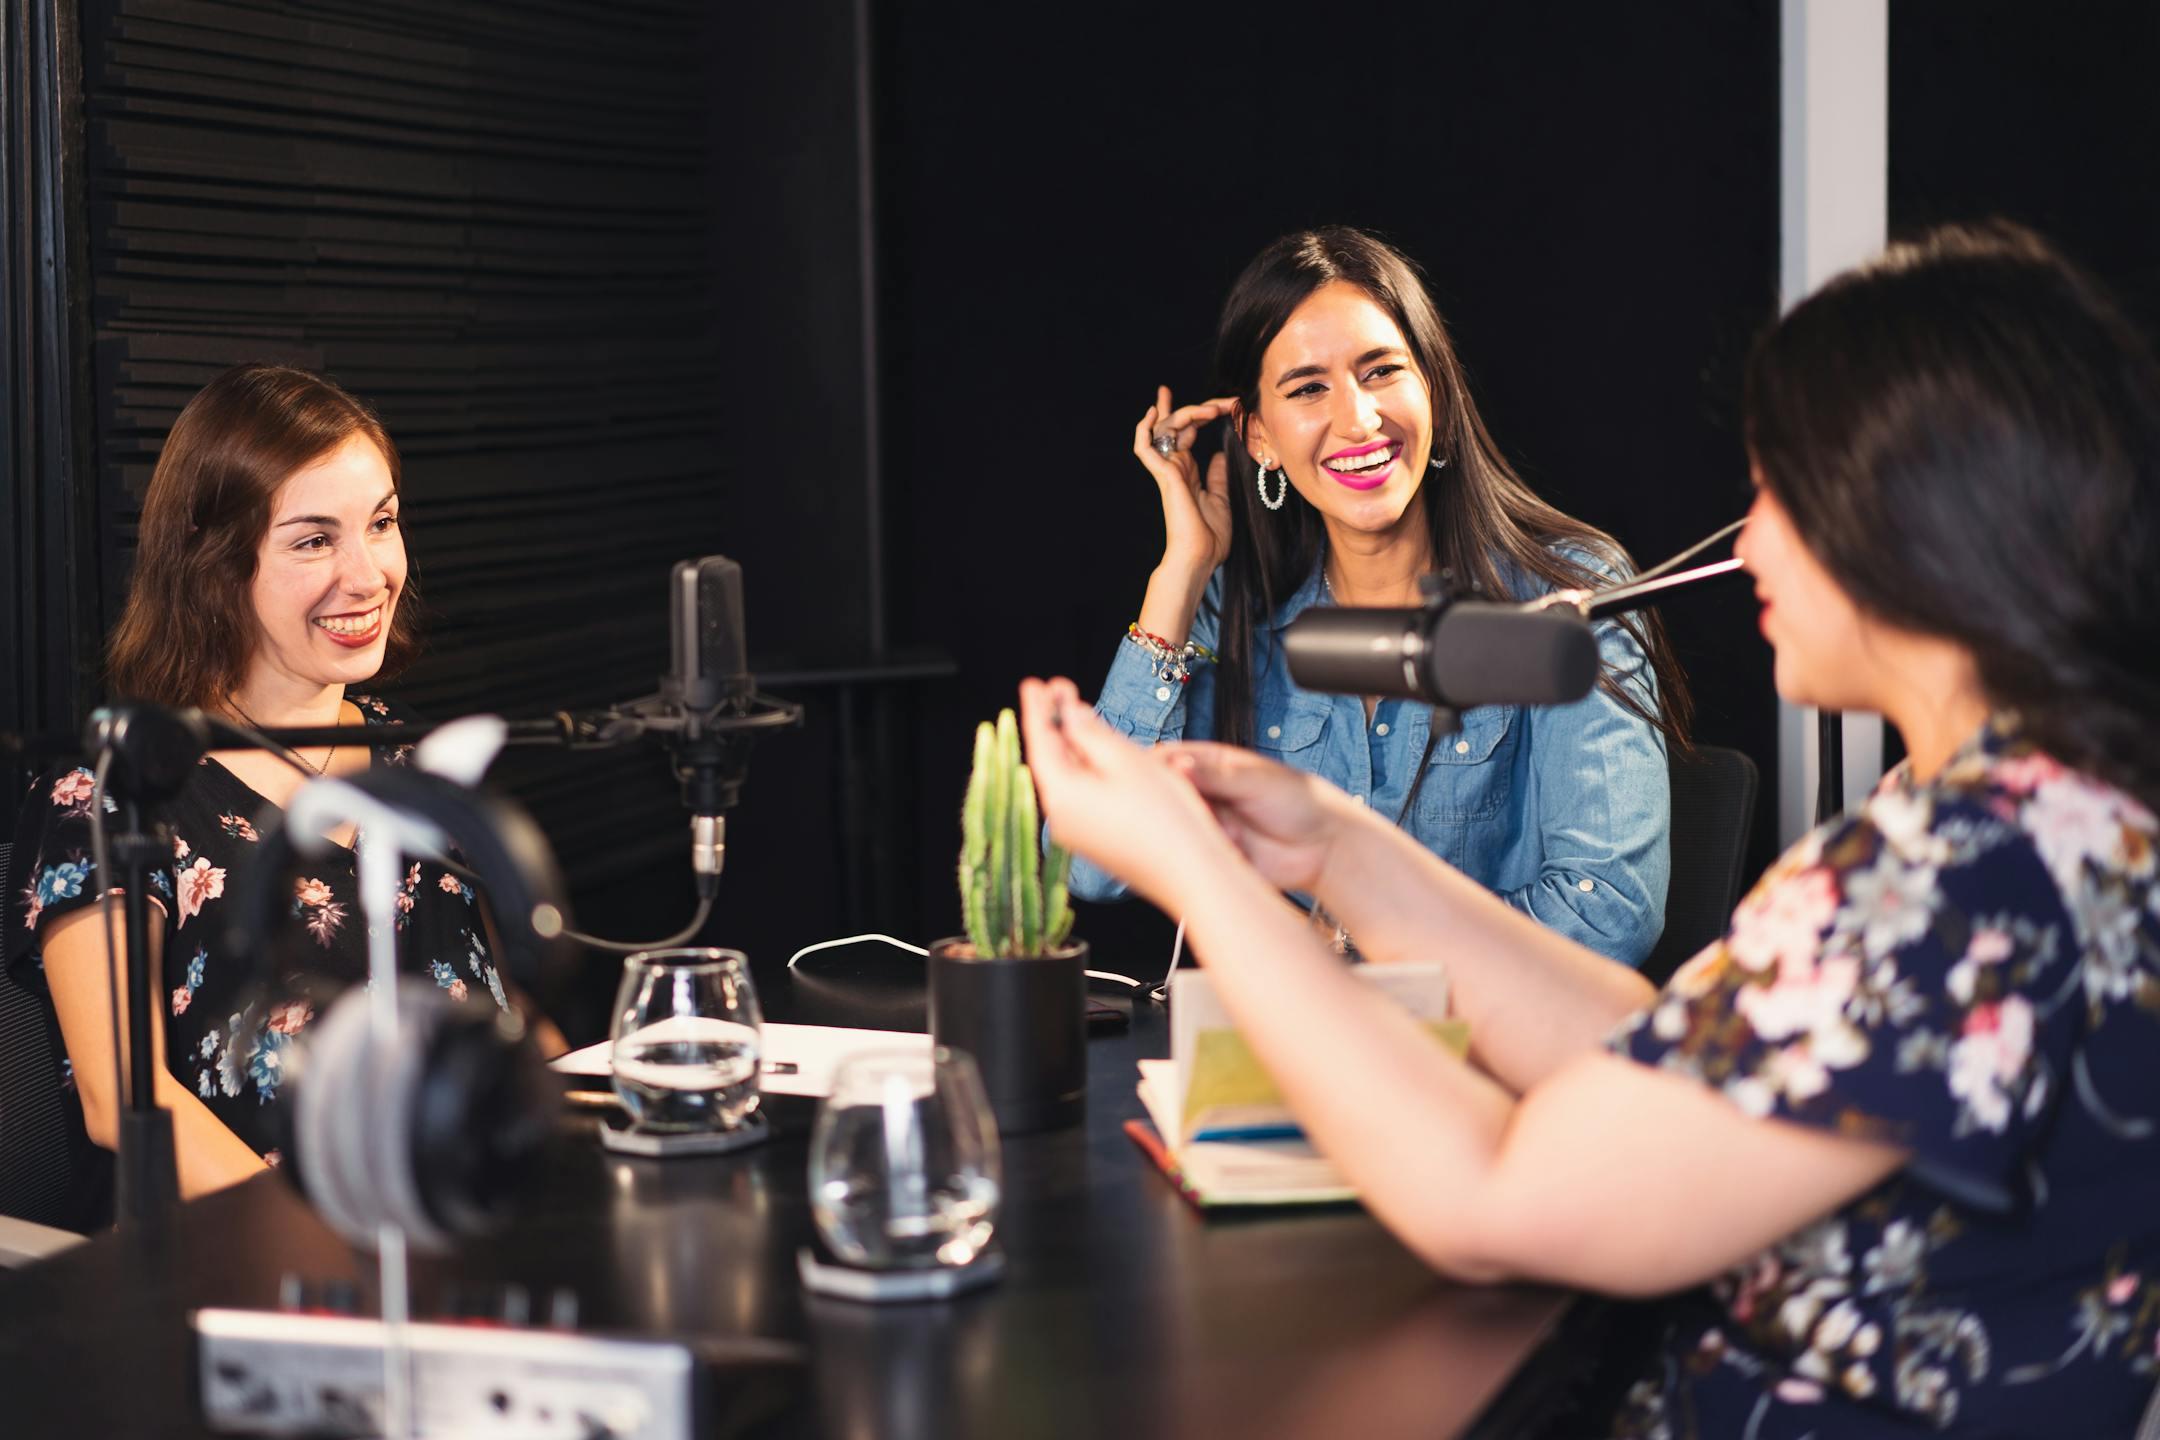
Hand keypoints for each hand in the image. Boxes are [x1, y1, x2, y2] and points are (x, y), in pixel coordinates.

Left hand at [1019, 676, 1244, 912]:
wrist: (1193, 875)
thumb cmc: (1164, 816)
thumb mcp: (1127, 761)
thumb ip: (1092, 734)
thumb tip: (1070, 716)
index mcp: (1061, 795)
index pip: (1040, 741)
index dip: (1038, 708)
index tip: (1033, 682)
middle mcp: (1061, 817)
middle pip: (1051, 760)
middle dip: (1056, 722)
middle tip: (1058, 687)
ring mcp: (1079, 833)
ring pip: (1068, 778)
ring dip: (1073, 744)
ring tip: (1076, 714)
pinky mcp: (1098, 842)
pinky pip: (1082, 795)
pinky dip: (1086, 769)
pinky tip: (1098, 754)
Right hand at [1135, 385, 1235, 577]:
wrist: (1200, 556)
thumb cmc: (1209, 537)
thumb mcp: (1220, 499)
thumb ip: (1217, 477)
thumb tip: (1218, 456)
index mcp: (1187, 471)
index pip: (1187, 432)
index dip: (1197, 412)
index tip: (1219, 401)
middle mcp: (1175, 467)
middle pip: (1178, 425)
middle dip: (1198, 407)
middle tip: (1226, 401)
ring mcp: (1167, 470)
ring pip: (1166, 429)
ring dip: (1188, 412)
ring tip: (1213, 409)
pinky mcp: (1163, 475)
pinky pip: (1144, 447)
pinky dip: (1143, 429)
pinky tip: (1152, 412)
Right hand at [1161, 741, 1355, 896]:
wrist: (1326, 847)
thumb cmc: (1299, 802)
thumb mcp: (1255, 780)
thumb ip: (1214, 774)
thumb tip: (1176, 765)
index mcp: (1213, 765)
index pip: (1171, 759)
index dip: (1157, 767)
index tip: (1152, 777)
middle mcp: (1207, 794)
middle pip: (1168, 795)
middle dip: (1172, 804)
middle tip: (1193, 809)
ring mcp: (1210, 825)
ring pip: (1179, 827)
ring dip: (1192, 830)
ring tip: (1223, 830)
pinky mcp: (1216, 854)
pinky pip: (1196, 855)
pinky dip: (1204, 853)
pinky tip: (1230, 849)